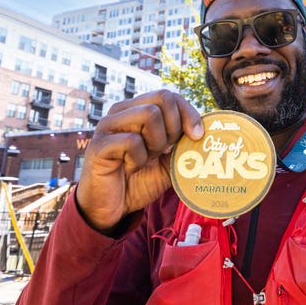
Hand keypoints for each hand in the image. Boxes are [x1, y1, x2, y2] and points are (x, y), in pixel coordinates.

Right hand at [76, 90, 203, 232]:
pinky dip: (138, 159)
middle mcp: (122, 111)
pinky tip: (129, 168)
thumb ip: (181, 144)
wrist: (112, 208)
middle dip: (173, 127)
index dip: (188, 113)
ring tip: (145, 159)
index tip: (197, 136)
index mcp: (137, 110)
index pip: (169, 96)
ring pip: (149, 115)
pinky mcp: (99, 144)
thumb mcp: (168, 161)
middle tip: (164, 151)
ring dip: (156, 143)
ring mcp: (108, 125)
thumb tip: (206, 131)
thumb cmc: (138, 180)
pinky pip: (132, 141)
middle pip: (162, 98)